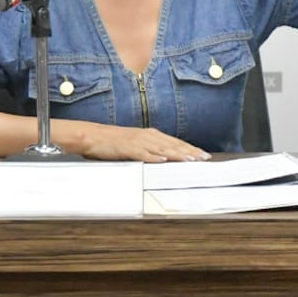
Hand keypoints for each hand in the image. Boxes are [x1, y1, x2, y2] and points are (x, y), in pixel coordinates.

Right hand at [76, 124, 210, 162]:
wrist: (93, 136)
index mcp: (151, 135)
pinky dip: (152, 157)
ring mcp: (137, 142)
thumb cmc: (115, 142)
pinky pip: (142, 154)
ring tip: (190, 160)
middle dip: (190, 151)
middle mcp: (148, 136)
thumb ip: (152, 149)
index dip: (190, 148)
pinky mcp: (127, 148)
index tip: (204, 155)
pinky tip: (162, 161)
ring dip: (176, 154)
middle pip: (173, 145)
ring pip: (161, 149)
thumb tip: (167, 159)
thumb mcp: (137, 144)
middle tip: (204, 158)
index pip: (175, 142)